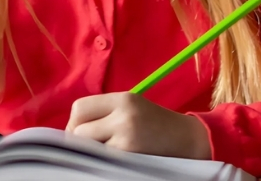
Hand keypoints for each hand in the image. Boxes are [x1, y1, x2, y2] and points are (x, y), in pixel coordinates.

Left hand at [65, 92, 211, 159]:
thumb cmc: (156, 124)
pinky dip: (102, 161)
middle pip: (78, 129)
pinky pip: (102, 160)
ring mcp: (127, 137)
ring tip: (104, 152)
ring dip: (90, 151)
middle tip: (91, 146)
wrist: (189, 140)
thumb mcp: (132, 107)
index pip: (79, 108)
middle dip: (79, 140)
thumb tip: (71, 130)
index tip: (82, 132)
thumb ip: (105, 112)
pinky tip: (113, 160)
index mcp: (123, 99)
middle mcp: (123, 115)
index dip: (74, 123)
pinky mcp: (130, 156)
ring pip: (87, 147)